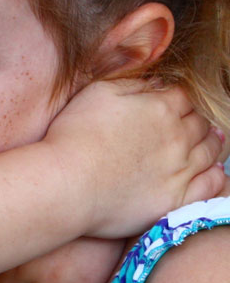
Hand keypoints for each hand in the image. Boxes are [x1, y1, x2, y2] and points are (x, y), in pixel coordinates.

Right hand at [45, 80, 225, 239]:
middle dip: (198, 120)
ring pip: (211, 152)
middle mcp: (177, 137)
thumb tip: (156, 83)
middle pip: (200, 123)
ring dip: (212, 144)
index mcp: (161, 108)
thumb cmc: (75, 135)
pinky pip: (211, 186)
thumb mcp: (99, 93)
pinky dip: (217, 175)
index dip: (180, 99)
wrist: (67, 183)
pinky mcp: (176, 199)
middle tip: (194, 123)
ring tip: (211, 142)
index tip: (174, 104)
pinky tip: (214, 171)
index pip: (184, 97)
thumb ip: (133, 84)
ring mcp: (180, 170)